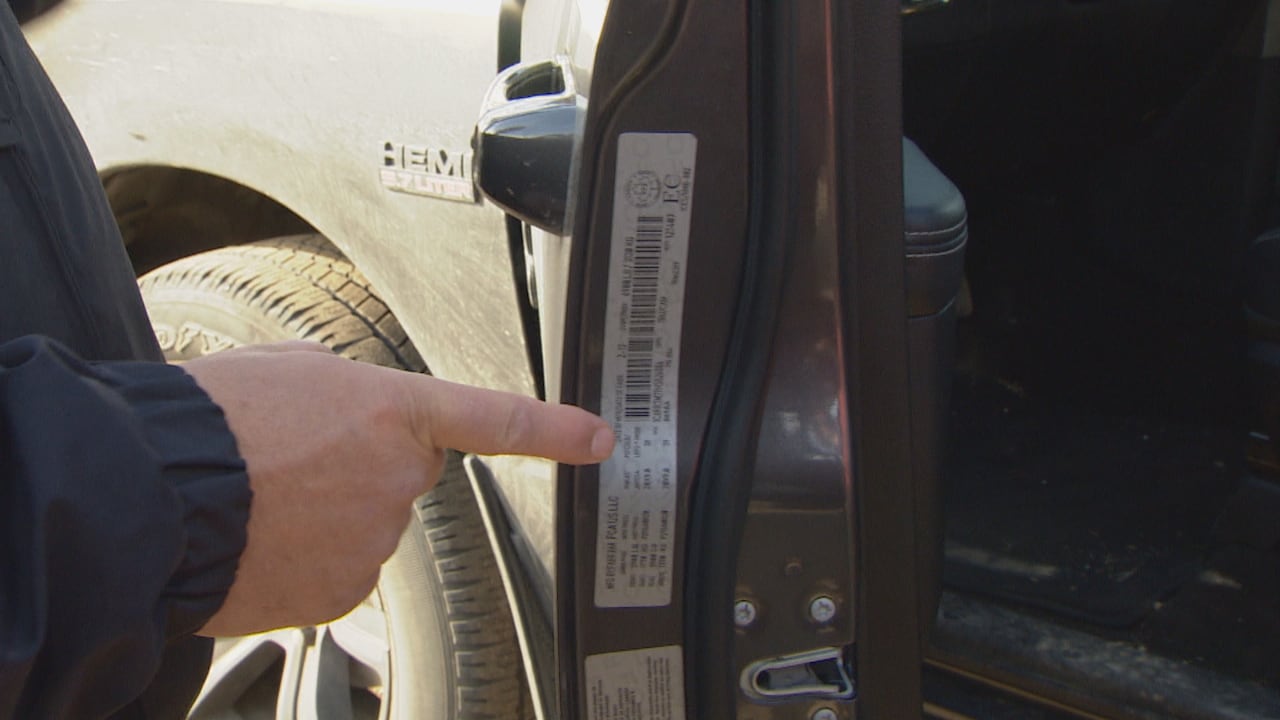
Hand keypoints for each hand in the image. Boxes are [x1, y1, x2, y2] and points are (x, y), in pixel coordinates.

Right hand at [183, 341, 613, 636]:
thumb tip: (353, 418)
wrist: (153, 495)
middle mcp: (397, 478)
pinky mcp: (343, 592)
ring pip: (368, 524)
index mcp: (391, 410)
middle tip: (298, 460)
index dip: (554, 431)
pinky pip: (340, 568)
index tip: (598, 441)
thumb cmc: (211, 422)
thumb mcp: (289, 369)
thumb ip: (348, 390)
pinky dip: (309, 557)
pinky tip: (266, 536)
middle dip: (366, 467)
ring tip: (269, 497)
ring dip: (331, 512)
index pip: (494, 419)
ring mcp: (374, 540)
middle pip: (406, 474)